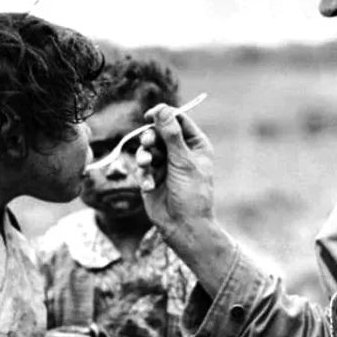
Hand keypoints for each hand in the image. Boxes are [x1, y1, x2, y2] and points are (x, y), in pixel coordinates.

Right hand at [135, 104, 215, 238]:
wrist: (184, 227)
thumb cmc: (191, 195)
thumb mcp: (183, 162)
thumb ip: (171, 135)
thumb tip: (162, 109)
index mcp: (195, 145)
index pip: (177, 120)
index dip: (164, 115)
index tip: (150, 116)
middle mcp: (179, 152)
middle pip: (158, 132)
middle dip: (151, 138)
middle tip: (148, 144)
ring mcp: (164, 164)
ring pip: (146, 149)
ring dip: (144, 156)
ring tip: (147, 165)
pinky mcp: (152, 177)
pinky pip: (141, 168)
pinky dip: (144, 175)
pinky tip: (150, 187)